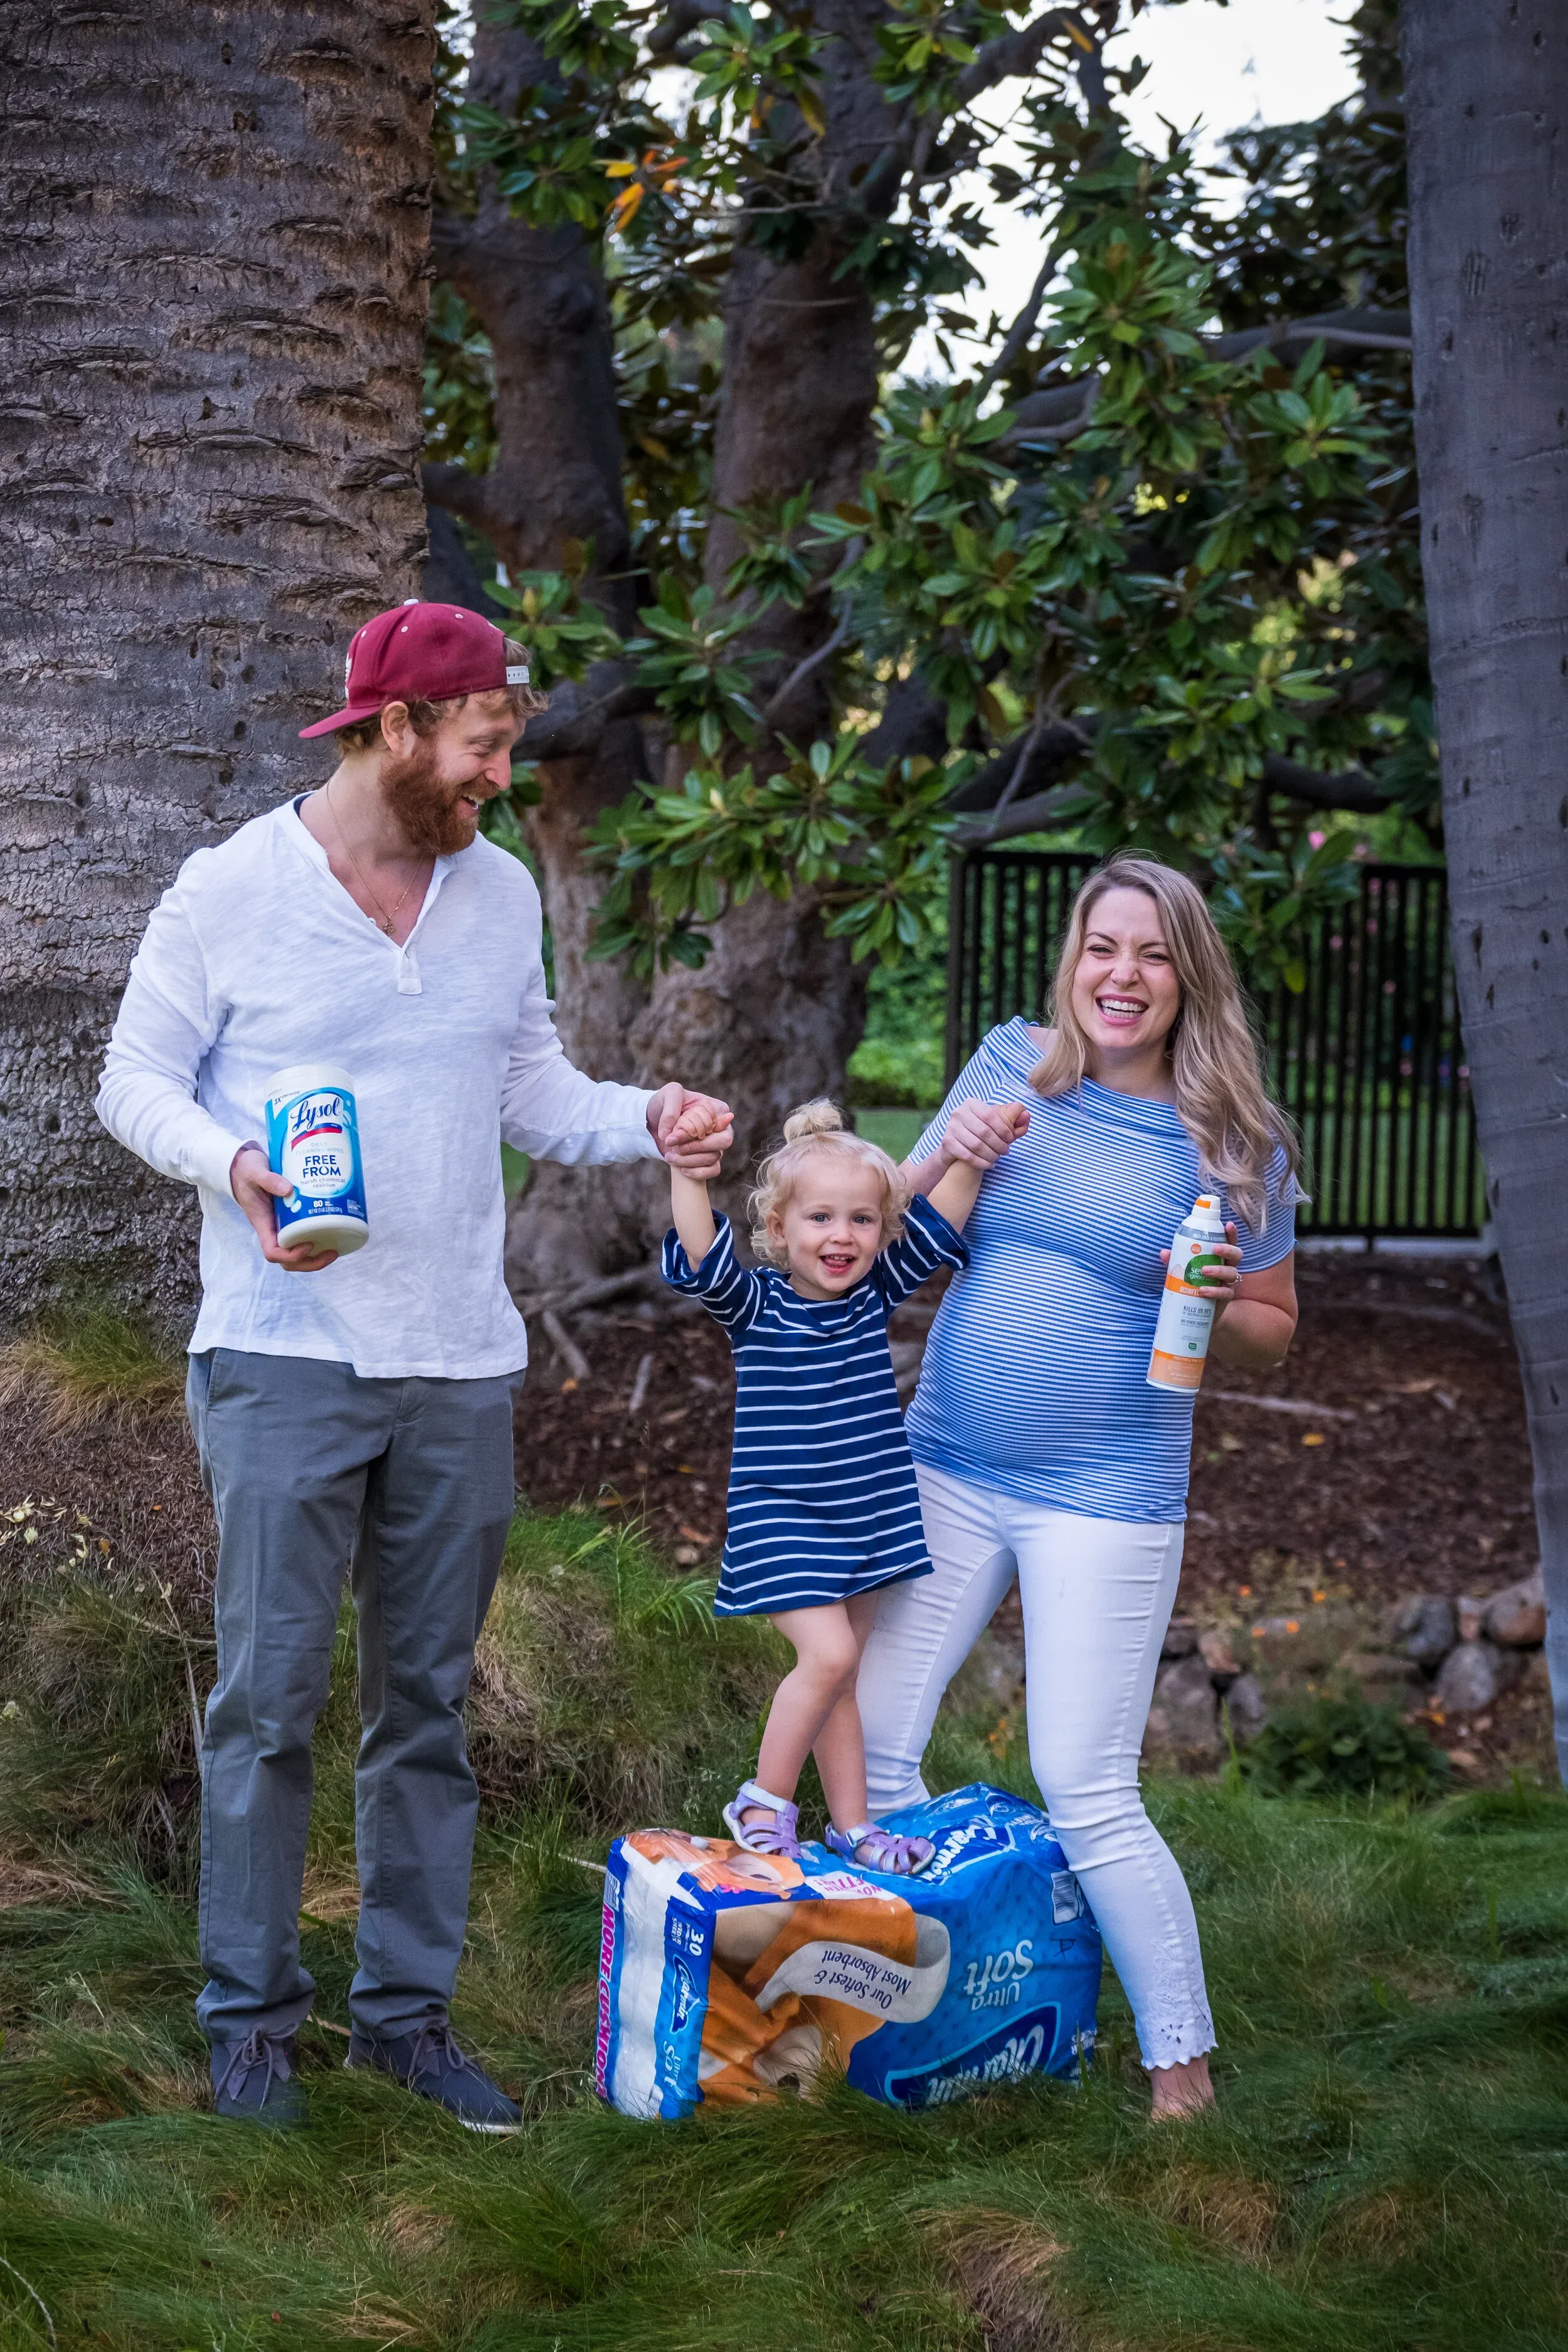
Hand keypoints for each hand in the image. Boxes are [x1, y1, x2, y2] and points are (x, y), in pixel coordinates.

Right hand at [230, 1145, 339, 1273]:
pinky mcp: (289, 1219)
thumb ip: (268, 1180)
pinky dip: (317, 1242)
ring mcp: (281, 1226)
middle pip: (287, 1260)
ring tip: (335, 1250)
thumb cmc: (246, 1171)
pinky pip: (301, 1238)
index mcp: (262, 1223)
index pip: (273, 1252)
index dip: (291, 1255)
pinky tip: (333, 1235)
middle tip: (332, 1252)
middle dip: (309, 1263)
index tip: (309, 1244)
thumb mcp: (254, 1172)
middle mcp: (272, 1230)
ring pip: (296, 1253)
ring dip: (315, 1258)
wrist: (242, 1167)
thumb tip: (288, 1190)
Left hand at [647, 1083, 733, 1176]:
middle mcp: (720, 1128)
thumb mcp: (668, 1094)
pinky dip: (697, 1172)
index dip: (695, 1131)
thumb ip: (671, 1110)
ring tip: (669, 1156)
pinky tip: (682, 1169)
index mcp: (717, 1109)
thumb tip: (669, 1135)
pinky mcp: (709, 1159)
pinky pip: (714, 1170)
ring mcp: (716, 1145)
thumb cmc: (665, 1104)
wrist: (653, 1121)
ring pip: (714, 1158)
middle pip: (723, 1142)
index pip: (716, 1123)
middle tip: (674, 1147)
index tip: (673, 1133)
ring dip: (689, 1160)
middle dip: (696, 1147)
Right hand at [938, 1097, 1029, 1173]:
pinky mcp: (947, 1143)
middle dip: (999, 1144)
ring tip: (998, 1158)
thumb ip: (1014, 1119)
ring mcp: (950, 1128)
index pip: (990, 1115)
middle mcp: (958, 1113)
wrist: (957, 1145)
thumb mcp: (997, 1122)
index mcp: (971, 1103)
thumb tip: (1026, 1114)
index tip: (1011, 1138)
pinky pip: (967, 1156)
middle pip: (983, 1131)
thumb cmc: (982, 1130)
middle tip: (1006, 1151)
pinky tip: (989, 1164)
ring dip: (991, 1154)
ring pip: (976, 1145)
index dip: (1003, 1128)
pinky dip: (982, 1162)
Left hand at [1160, 1219, 1242, 1315]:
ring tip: (1204, 1271)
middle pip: (1237, 1254)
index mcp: (1219, 1257)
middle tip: (1215, 1249)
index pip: (1229, 1242)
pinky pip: (1225, 1293)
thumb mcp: (1183, 1271)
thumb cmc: (1192, 1284)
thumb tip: (1164, 1252)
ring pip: (1231, 1273)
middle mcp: (1227, 1267)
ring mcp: (1228, 1283)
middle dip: (1228, 1249)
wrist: (1198, 1312)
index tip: (1228, 1224)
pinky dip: (1214, 1291)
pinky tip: (1203, 1290)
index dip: (1231, 1233)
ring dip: (1218, 1270)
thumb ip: (1175, 1261)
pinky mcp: (1226, 1298)